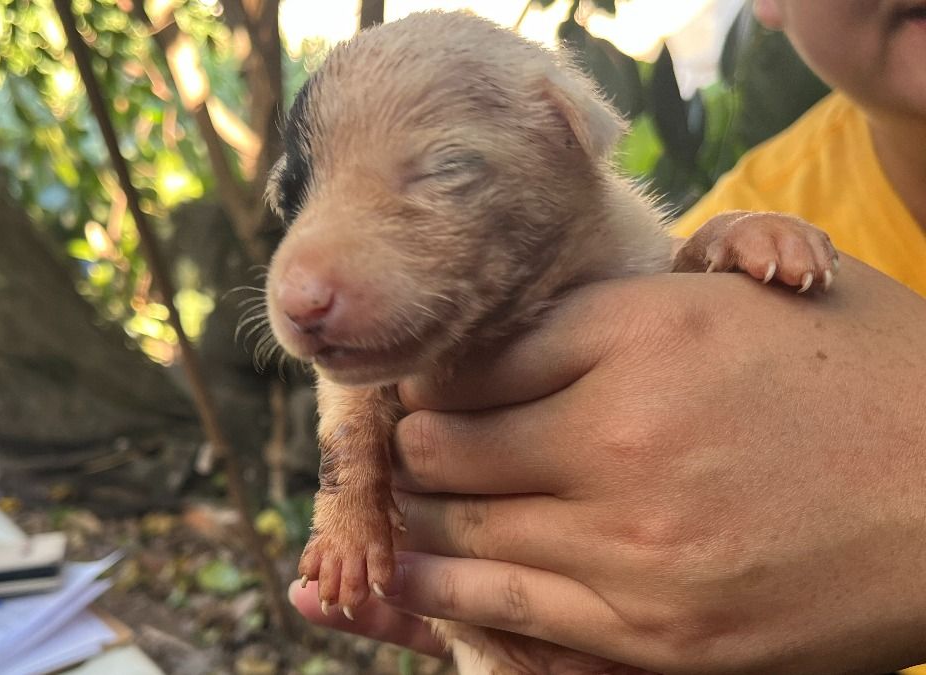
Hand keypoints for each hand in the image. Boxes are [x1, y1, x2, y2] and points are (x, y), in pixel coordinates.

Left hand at [377, 257, 925, 673]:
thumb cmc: (869, 377)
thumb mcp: (762, 290)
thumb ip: (643, 285)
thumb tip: (538, 309)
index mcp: (646, 329)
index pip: (475, 360)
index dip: (437, 378)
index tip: (427, 391)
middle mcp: (623, 432)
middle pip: (446, 445)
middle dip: (417, 447)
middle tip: (414, 450)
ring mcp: (635, 542)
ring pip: (461, 529)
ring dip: (420, 518)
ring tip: (405, 512)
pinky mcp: (656, 633)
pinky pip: (507, 607)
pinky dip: (444, 588)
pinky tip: (410, 575)